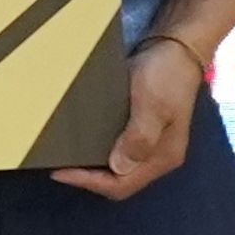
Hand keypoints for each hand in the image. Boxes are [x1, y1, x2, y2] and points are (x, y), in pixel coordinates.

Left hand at [60, 36, 208, 199]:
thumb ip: (139, 137)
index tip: (60, 171)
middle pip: (118, 182)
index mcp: (163, 156)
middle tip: (58, 166)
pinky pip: (116, 150)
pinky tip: (79, 142)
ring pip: (116, 168)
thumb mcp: (152, 105)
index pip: (122, 185)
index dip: (90, 182)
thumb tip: (119, 167)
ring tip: (63, 156)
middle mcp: (157, 156)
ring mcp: (149, 144)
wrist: (177, 49)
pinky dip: (97, 151)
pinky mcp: (140, 131)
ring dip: (91, 167)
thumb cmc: (166, 76)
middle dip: (88, 178)